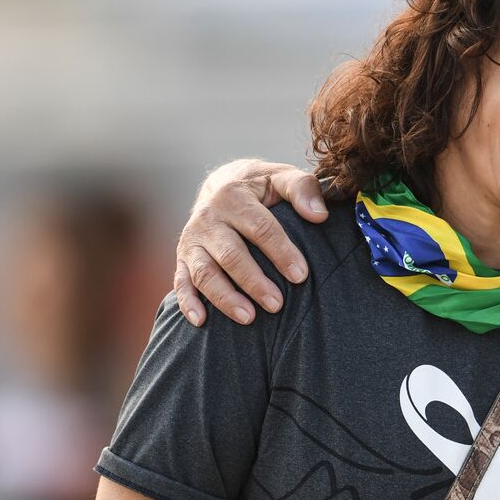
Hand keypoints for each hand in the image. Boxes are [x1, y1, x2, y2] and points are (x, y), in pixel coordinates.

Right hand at [174, 159, 328, 326]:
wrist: (222, 184)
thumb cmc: (262, 187)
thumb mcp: (282, 179)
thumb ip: (303, 189)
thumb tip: (319, 215)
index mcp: (233, 196)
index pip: (260, 228)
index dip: (281, 252)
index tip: (301, 276)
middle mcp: (208, 218)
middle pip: (231, 254)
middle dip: (254, 282)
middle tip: (278, 304)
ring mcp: (192, 239)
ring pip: (204, 272)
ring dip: (225, 297)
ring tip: (249, 318)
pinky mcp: (182, 257)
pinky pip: (181, 282)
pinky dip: (188, 303)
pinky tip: (202, 321)